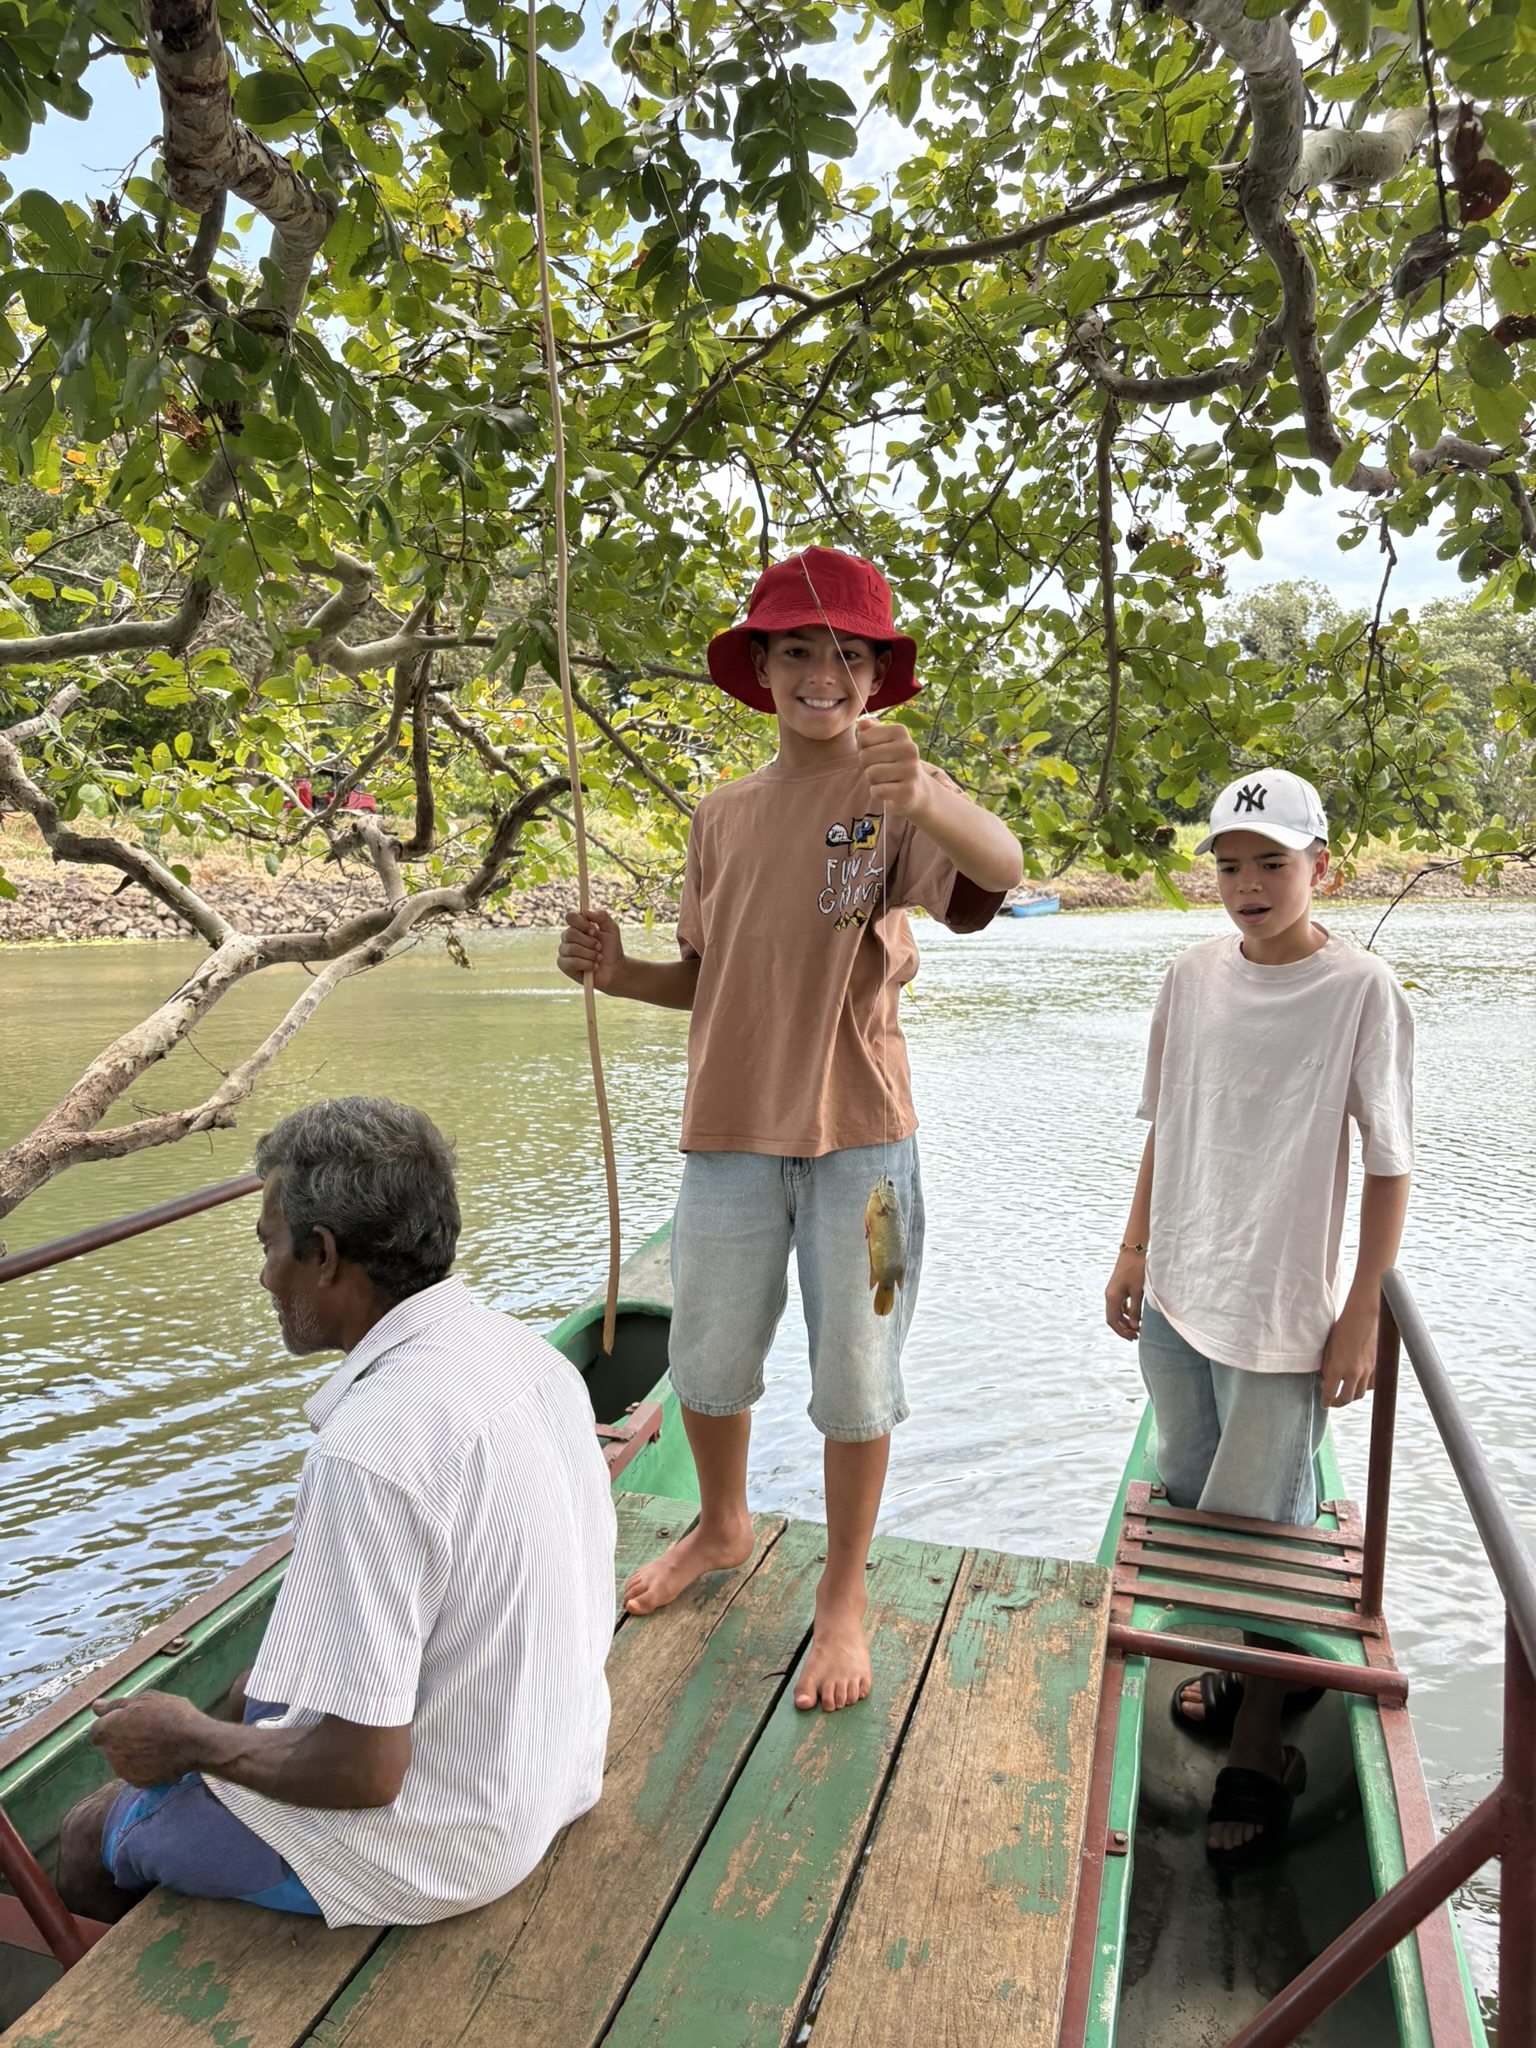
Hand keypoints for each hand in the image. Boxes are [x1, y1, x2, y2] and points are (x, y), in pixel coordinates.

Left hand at [90, 1693, 212, 1786]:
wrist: (193, 1743)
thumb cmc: (169, 1715)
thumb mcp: (145, 1699)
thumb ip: (117, 1705)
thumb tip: (95, 1706)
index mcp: (108, 1731)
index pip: (97, 1731)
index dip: (112, 1724)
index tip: (130, 1720)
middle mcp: (110, 1753)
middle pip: (110, 1745)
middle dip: (123, 1738)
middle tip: (147, 1728)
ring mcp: (123, 1771)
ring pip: (122, 1759)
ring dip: (133, 1752)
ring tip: (157, 1743)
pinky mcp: (138, 1783)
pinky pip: (136, 1771)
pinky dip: (144, 1765)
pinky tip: (161, 1756)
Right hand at [558, 908, 624, 991]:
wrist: (614, 969)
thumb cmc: (611, 948)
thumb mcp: (612, 929)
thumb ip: (602, 916)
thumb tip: (587, 911)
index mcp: (577, 926)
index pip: (570, 917)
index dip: (582, 923)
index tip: (594, 931)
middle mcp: (568, 937)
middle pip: (570, 933)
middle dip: (589, 942)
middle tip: (599, 947)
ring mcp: (564, 951)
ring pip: (572, 948)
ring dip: (590, 954)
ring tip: (598, 958)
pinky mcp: (564, 965)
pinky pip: (571, 962)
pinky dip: (586, 964)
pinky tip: (593, 967)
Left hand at [855, 719, 927, 819]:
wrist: (915, 788)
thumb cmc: (892, 761)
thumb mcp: (882, 742)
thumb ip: (870, 730)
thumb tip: (861, 723)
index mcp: (900, 731)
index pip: (863, 738)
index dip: (863, 749)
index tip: (876, 753)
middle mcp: (909, 748)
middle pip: (865, 756)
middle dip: (867, 766)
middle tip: (882, 768)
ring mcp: (911, 769)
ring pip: (871, 774)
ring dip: (872, 780)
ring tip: (886, 779)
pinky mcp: (909, 790)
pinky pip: (877, 791)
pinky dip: (877, 792)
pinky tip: (889, 790)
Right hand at [1105, 1250, 1144, 1340]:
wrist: (1132, 1253)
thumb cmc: (1136, 1271)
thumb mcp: (1138, 1292)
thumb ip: (1136, 1310)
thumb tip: (1135, 1326)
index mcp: (1112, 1298)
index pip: (1113, 1321)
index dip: (1121, 1332)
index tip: (1132, 1337)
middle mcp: (1109, 1296)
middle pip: (1113, 1318)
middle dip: (1123, 1329)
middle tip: (1136, 1336)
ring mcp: (1112, 1292)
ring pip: (1116, 1313)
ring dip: (1125, 1322)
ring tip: (1137, 1328)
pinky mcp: (1117, 1289)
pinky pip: (1119, 1306)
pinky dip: (1126, 1313)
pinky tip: (1136, 1315)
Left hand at [1321, 1304, 1376, 1406]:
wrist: (1362, 1317)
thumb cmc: (1341, 1329)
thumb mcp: (1328, 1349)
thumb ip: (1328, 1368)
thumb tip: (1328, 1381)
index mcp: (1338, 1368)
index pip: (1330, 1393)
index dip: (1325, 1401)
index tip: (1323, 1405)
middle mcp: (1354, 1372)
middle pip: (1347, 1398)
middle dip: (1337, 1403)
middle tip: (1331, 1401)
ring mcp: (1368, 1370)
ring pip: (1360, 1394)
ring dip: (1350, 1396)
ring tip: (1343, 1391)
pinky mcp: (1376, 1366)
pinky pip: (1370, 1384)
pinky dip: (1364, 1387)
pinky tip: (1358, 1382)